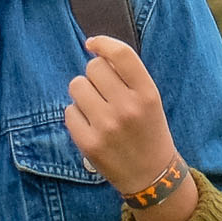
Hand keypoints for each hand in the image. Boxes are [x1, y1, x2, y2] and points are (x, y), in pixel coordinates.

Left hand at [64, 34, 179, 199]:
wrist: (152, 177)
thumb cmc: (148, 132)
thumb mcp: (150, 100)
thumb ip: (128, 76)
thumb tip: (94, 49)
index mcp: (147, 93)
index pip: (121, 54)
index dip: (102, 43)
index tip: (92, 44)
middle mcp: (128, 107)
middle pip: (93, 67)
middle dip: (94, 76)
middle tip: (104, 93)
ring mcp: (107, 126)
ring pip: (77, 86)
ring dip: (83, 94)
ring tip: (96, 109)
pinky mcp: (89, 143)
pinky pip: (69, 111)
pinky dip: (77, 116)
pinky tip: (91, 126)